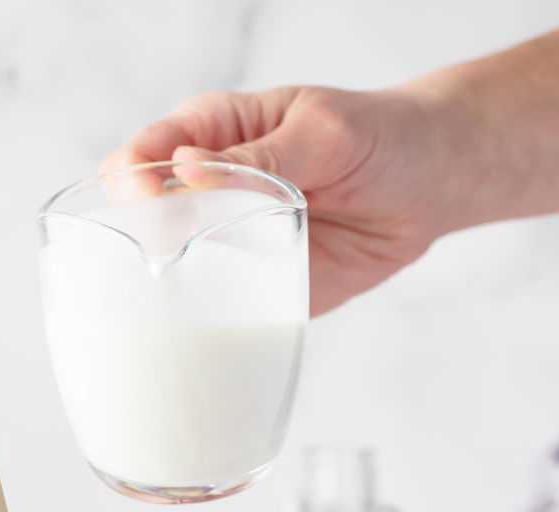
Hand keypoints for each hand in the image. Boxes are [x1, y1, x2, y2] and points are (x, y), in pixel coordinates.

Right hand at [102, 87, 446, 316]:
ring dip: (165, 289)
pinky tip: (201, 331)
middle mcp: (207, 192)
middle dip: (139, 238)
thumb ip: (261, 156)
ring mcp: (225, 243)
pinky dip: (205, 324)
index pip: (147, 152)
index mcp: (213, 135)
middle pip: (144, 218)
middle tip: (160, 254)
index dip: (132, 175)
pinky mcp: (250, 288)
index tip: (140, 198)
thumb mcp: (323, 132)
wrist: (426, 191)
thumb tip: (187, 168)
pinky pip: (217, 310)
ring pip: (172, 270)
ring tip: (168, 301)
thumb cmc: (375, 139)